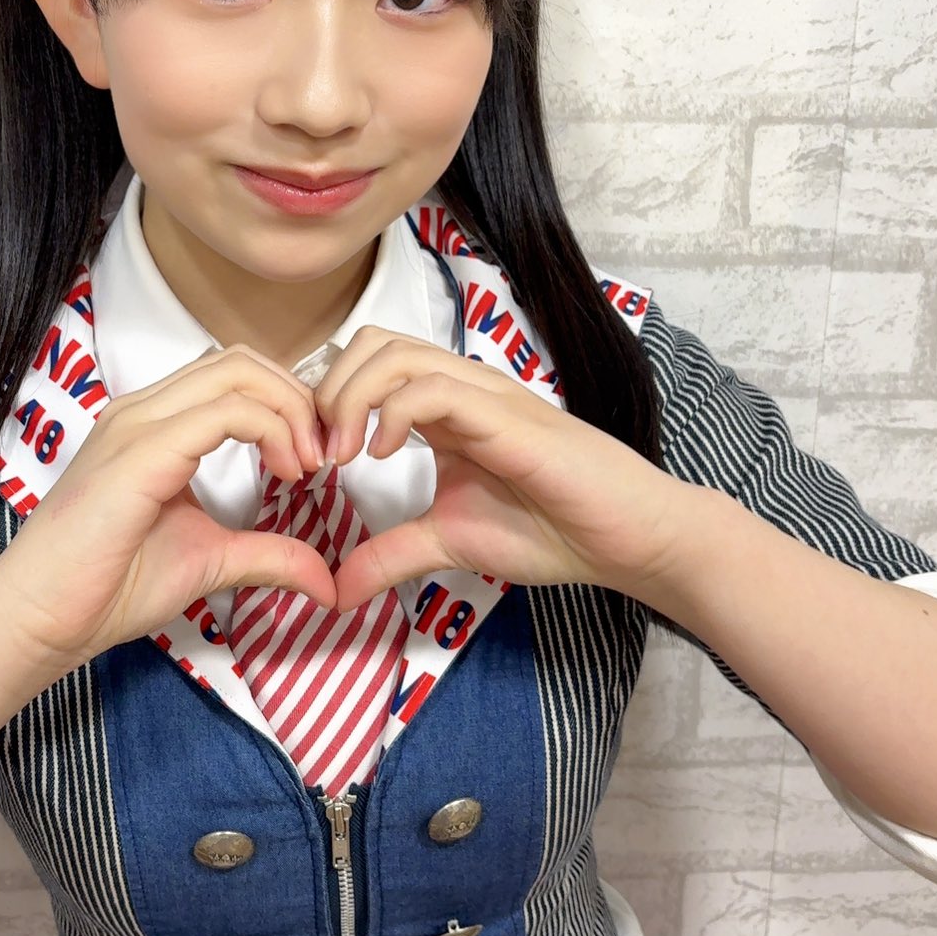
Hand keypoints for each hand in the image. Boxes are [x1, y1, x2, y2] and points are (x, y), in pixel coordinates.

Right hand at [0, 343, 335, 680]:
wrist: (41, 619)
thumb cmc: (107, 588)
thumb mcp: (211, 561)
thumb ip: (268, 555)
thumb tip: (326, 580)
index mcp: (154, 424)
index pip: (235, 376)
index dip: (289, 405)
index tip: (317, 462)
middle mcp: (143, 410)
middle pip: (241, 362)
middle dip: (297, 398)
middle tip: (323, 456)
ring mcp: (137, 423)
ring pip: (236, 373)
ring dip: (290, 410)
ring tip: (307, 465)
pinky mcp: (140, 451)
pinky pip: (224, 413)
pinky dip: (271, 431)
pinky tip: (286, 472)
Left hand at [312, 326, 691, 610]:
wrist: (626, 537)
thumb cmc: (553, 530)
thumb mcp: (448, 543)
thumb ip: (390, 557)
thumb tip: (335, 591)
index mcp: (443, 410)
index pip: (367, 367)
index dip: (325, 404)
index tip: (310, 464)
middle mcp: (460, 389)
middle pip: (370, 344)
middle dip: (327, 392)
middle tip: (318, 456)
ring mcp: (484, 395)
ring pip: (395, 353)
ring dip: (350, 399)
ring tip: (343, 457)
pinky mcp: (506, 414)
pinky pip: (435, 387)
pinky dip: (392, 413)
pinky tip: (382, 456)